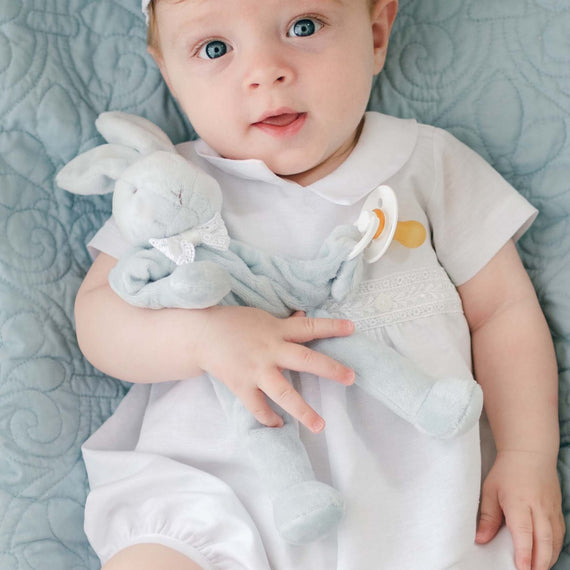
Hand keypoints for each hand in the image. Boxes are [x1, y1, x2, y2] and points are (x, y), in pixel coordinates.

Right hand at [195, 305, 354, 431]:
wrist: (200, 335)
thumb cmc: (232, 323)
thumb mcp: (261, 317)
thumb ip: (284, 323)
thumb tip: (303, 318)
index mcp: (277, 330)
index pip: (309, 327)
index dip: (331, 327)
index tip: (352, 328)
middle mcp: (270, 350)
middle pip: (305, 360)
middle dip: (330, 369)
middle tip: (351, 378)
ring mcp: (256, 370)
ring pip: (284, 392)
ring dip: (303, 410)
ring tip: (320, 425)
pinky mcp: (241, 386)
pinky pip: (258, 407)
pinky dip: (268, 418)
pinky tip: (280, 425)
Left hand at [476, 450, 564, 569]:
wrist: (529, 454)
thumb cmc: (506, 472)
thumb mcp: (490, 490)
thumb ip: (487, 516)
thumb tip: (480, 539)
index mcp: (518, 501)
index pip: (523, 531)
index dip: (524, 552)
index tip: (521, 569)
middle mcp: (538, 507)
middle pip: (543, 540)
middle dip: (539, 562)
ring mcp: (551, 509)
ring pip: (555, 539)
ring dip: (548, 558)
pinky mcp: (558, 510)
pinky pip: (560, 533)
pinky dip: (555, 548)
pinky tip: (548, 557)